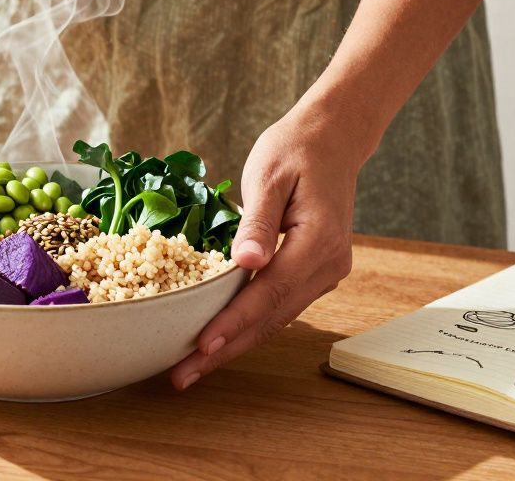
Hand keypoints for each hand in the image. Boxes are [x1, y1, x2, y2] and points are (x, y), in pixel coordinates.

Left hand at [170, 105, 364, 388]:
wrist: (332, 138)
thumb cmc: (296, 149)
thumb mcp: (270, 174)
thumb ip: (258, 222)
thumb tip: (247, 262)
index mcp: (318, 242)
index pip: (269, 293)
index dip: (233, 322)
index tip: (201, 346)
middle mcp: (328, 266)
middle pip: (271, 318)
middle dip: (226, 349)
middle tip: (182, 376)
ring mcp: (325, 273)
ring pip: (276, 319)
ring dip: (235, 344)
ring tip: (192, 367)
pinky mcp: (314, 272)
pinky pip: (279, 306)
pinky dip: (248, 325)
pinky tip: (220, 339)